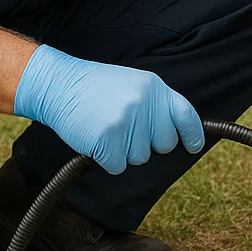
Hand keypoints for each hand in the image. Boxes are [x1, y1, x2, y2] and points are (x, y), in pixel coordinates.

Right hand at [13, 45, 204, 173]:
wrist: (58, 84)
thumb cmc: (94, 88)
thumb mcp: (131, 84)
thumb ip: (154, 104)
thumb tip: (175, 135)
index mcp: (154, 87)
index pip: (185, 115)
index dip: (192, 134)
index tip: (192, 146)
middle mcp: (144, 102)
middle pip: (164, 144)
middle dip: (146, 144)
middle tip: (123, 128)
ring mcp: (127, 120)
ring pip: (140, 158)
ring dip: (123, 151)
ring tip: (105, 128)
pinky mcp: (108, 138)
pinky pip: (118, 166)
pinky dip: (106, 160)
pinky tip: (95, 139)